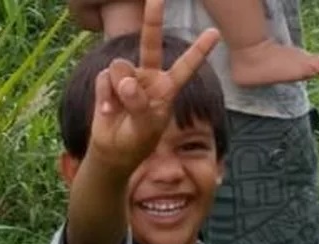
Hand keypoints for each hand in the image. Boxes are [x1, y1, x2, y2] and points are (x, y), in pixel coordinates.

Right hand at [86, 0, 219, 170]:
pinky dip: (104, 96)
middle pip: (150, 43)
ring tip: (120, 109)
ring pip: (120, 69)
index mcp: (167, 88)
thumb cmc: (137, 140)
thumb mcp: (145, 126)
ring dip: (119, 90)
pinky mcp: (107, 80)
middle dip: (153, 19)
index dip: (198, 50)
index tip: (214, 32)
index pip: (185, 67)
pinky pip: (104, 78)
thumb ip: (138, 103)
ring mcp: (128, 76)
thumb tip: (124, 81)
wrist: (114, 150)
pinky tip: (108, 111)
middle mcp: (148, 76)